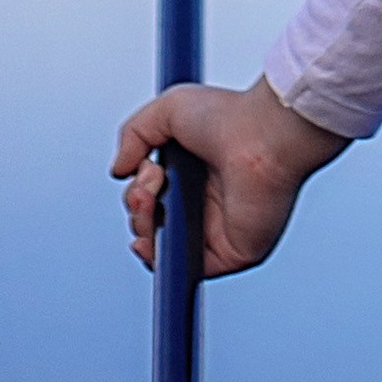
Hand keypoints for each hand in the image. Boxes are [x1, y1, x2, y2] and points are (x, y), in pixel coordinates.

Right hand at [112, 76, 345, 276]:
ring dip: (143, 228)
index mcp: (197, 175)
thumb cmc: (229, 117)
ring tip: (152, 199)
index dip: (139, 194)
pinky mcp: (231, 253)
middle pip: (153, 224)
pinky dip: (163, 261)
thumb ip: (133, 135)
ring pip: (164, 247)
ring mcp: (219, 231)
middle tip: (152, 180)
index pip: (156, 199)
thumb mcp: (166, 111)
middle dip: (137, 206)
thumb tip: (119, 171)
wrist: (263, 135)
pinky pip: (189, 270)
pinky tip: (150, 241)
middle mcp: (208, 204)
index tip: (145, 171)